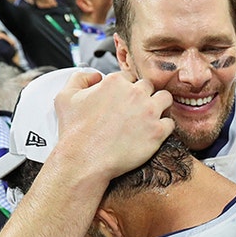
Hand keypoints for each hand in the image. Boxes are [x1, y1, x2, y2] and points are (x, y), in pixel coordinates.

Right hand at [52, 70, 175, 179]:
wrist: (85, 160)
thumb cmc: (75, 133)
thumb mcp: (65, 97)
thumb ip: (80, 78)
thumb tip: (95, 75)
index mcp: (115, 82)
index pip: (129, 77)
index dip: (127, 88)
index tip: (124, 100)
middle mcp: (135, 93)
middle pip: (148, 86)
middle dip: (144, 95)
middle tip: (137, 109)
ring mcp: (149, 112)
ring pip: (165, 98)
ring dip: (160, 105)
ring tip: (151, 117)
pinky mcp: (158, 131)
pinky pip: (170, 123)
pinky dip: (164, 127)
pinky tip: (154, 133)